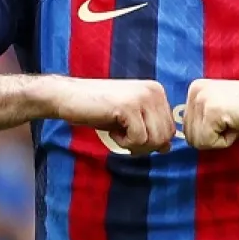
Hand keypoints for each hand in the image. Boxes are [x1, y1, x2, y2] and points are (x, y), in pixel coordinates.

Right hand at [48, 77, 175, 154]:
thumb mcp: (131, 120)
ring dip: (134, 145)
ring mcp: (143, 97)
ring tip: (118, 131)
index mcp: (157, 91)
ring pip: (155, 140)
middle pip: (165, 137)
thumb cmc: (98, 109)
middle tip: (123, 136)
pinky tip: (112, 130)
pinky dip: (124, 143)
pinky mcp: (129, 106)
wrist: (68, 96)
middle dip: (144, 146)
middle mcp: (154, 91)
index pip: (170, 130)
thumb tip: (168, 148)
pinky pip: (139, 139)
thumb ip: (150, 130)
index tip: (130, 133)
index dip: (151, 141)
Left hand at [183, 79, 238, 149]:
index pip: (186, 129)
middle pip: (189, 136)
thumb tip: (183, 139)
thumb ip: (202, 117)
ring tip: (237, 121)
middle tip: (234, 121)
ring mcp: (203, 99)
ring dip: (220, 139)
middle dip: (213, 137)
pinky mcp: (212, 111)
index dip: (211, 132)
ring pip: (197, 141)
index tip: (229, 118)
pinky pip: (208, 143)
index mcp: (195, 88)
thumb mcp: (221, 108)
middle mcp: (194, 90)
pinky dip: (226, 141)